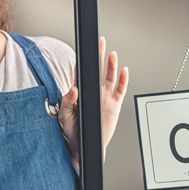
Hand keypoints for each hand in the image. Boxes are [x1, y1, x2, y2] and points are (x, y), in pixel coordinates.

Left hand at [58, 37, 128, 170]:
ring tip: (112, 54)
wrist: (83, 147)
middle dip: (99, 55)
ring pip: (109, 78)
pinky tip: (124, 71)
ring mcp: (104, 98)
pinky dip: (123, 81)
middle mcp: (93, 93)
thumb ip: (68, 103)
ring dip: (111, 66)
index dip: (84, 60)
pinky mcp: (114, 106)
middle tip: (100, 42)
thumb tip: (72, 89)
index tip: (85, 47)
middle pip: (97, 70)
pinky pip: (120, 91)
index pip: (82, 72)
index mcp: (80, 93)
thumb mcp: (64, 117)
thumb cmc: (71, 132)